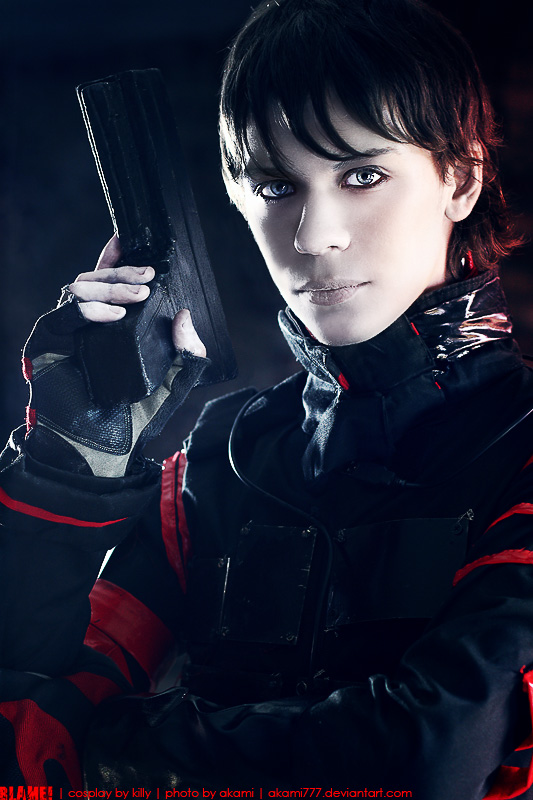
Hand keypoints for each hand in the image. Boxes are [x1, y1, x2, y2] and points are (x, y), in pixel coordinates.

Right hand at [22, 236, 208, 476]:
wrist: (100, 449)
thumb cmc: (133, 419)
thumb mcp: (173, 383)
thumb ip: (188, 354)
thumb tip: (187, 317)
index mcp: (109, 327)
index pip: (108, 284)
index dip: (115, 260)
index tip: (129, 242)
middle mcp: (85, 325)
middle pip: (96, 280)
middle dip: (122, 274)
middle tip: (148, 276)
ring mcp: (65, 332)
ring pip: (80, 289)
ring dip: (110, 288)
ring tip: (138, 296)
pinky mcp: (47, 343)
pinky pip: (65, 314)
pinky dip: (89, 310)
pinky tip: (114, 316)